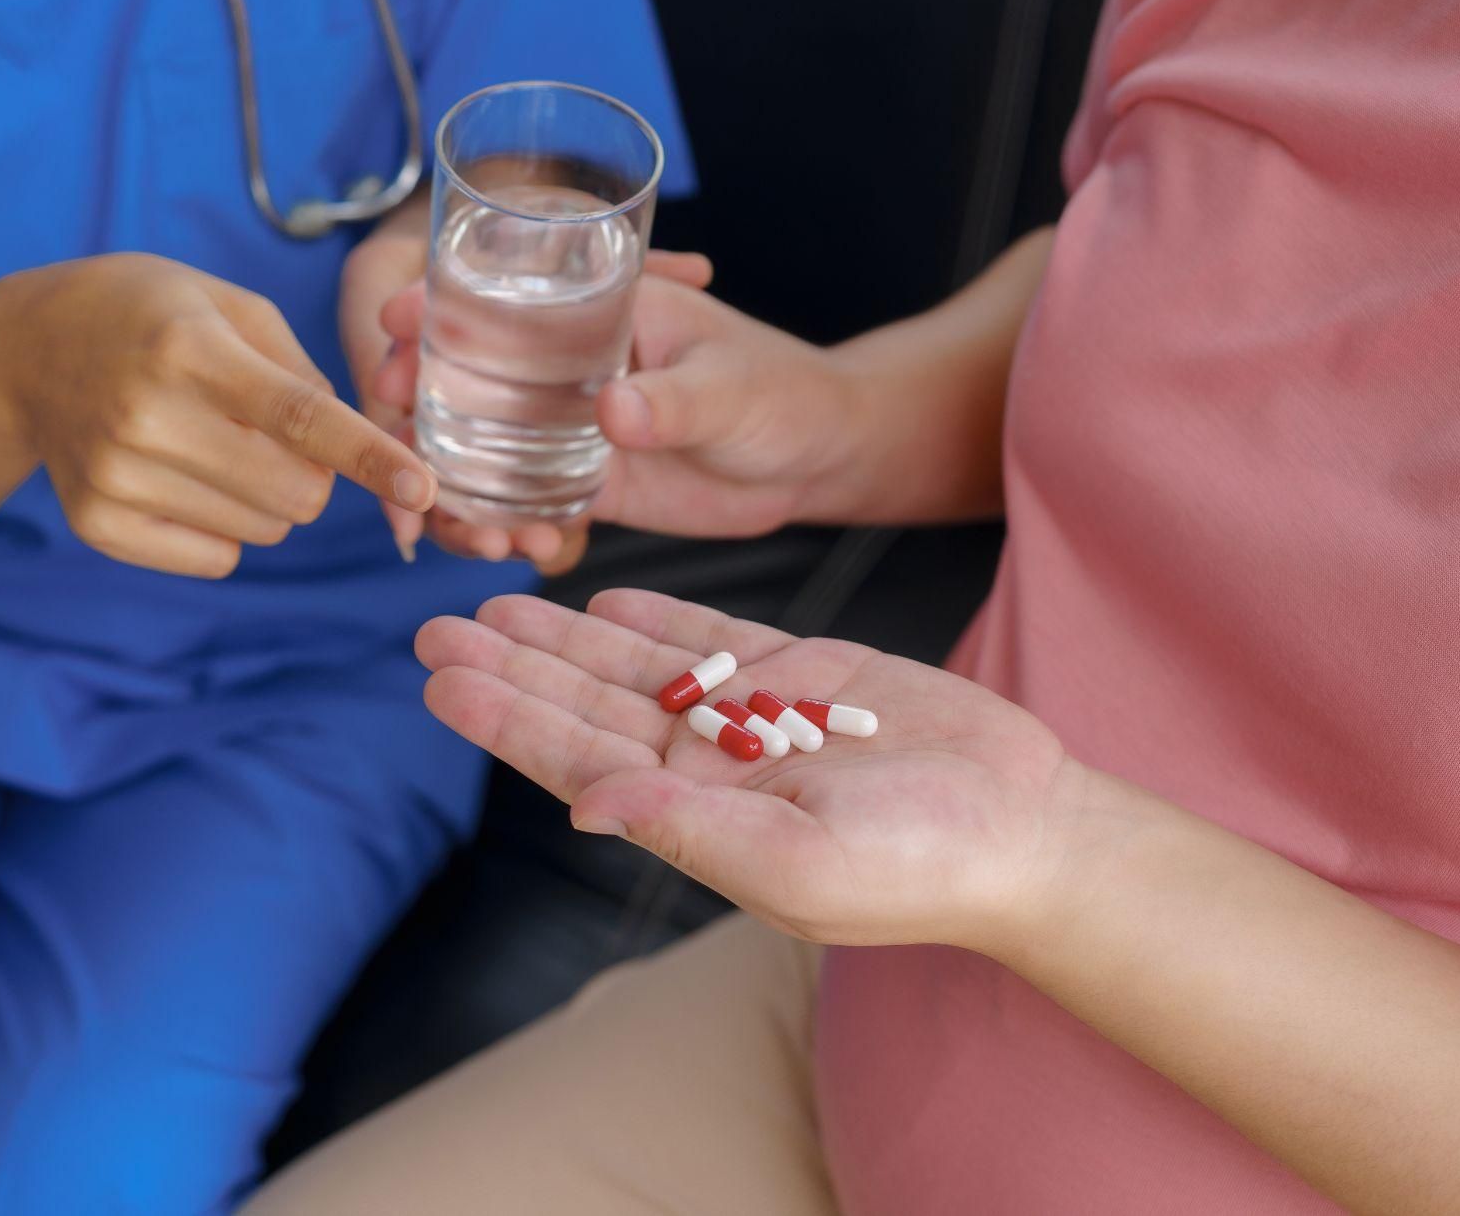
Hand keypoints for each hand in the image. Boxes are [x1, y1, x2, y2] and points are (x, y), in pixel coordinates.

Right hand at [0, 252, 434, 577]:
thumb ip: (300, 369)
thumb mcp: (226, 304)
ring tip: (216, 446)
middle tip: (274, 437)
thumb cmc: (146, 314)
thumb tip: (352, 447)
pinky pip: (214, 559)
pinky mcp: (99, 524)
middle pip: (294, 492)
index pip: (298, 416)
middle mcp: (147, 416)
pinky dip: (222, 529)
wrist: (24, 350)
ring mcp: (117, 476)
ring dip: (267, 499)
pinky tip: (183, 478)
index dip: (367, 456)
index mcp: (190, 348)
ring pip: (263, 531)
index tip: (424, 487)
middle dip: (312, 475)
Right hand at [373, 256, 860, 568]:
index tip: (389, 328)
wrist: (816, 458)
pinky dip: (496, 523)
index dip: (433, 303)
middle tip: (397, 452)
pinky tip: (505, 550)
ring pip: (477, 442)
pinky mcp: (582, 479)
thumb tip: (613, 412)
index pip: (497, 294)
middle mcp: (565, 362)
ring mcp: (567, 423)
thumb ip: (675, 400)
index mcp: (595, 309)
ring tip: (454, 526)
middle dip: (412, 408)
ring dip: (448, 479)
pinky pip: (516, 498)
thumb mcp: (733, 388)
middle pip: (461, 372)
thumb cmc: (785, 394)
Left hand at [415, 589, 1077, 952]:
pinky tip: (603, 595)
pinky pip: (710, 635)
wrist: (1025, 826)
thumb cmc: (920, 865)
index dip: (507, 719)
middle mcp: (710, 766)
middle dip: (513, 667)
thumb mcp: (798, 864)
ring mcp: (752, 716)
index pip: (578, 761)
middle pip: (588, 706)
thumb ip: (691, 831)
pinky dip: (657, 613)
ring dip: (565, 635)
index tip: (443, 681)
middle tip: (434, 629)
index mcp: (697, 818)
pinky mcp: (802, 672)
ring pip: (636, 664)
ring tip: (497, 599)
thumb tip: (584, 805)